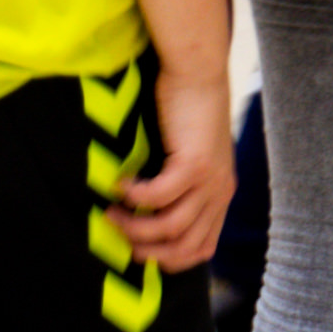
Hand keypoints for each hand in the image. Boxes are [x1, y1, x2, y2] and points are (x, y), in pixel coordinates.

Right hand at [117, 64, 235, 271]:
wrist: (198, 72)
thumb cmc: (188, 109)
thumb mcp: (192, 155)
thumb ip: (181, 184)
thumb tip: (147, 211)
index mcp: (221, 195)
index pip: (201, 249)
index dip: (170, 259)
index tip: (141, 250)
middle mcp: (219, 192)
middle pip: (185, 247)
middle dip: (148, 250)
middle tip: (120, 238)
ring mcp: (209, 180)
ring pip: (170, 227)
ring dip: (135, 226)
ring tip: (112, 212)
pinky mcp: (193, 164)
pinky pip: (158, 196)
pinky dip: (135, 196)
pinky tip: (120, 184)